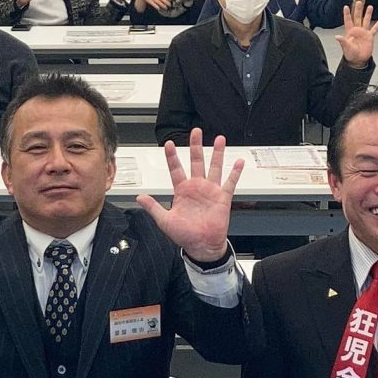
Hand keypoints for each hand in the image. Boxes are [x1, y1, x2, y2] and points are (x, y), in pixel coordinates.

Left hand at [136, 132, 241, 264]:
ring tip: (220, 139)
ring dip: (217, 153)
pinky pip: (230, 182)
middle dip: (196, 146)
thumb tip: (139, 197)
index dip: (172, 157)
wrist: (202, 246)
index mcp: (182, 191)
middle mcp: (197, 187)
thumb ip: (153, 207)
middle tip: (196, 132)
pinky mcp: (222, 198)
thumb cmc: (184, 235)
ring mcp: (210, 191)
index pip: (176, 169)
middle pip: (196, 161)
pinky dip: (235, 172)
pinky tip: (239, 161)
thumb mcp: (165, 220)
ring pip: (214, 167)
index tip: (169, 144)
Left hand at [335, 0, 377, 66]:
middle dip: (358, 10)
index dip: (346, 14)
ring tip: (370, 7)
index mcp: (350, 32)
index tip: (346, 6)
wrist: (358, 60)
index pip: (348, 20)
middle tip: (359, 2)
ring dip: (368, 14)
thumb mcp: (346, 47)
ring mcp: (364, 33)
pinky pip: (374, 29)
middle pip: (357, 18)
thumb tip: (337, 37)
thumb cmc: (350, 54)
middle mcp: (357, 30)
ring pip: (366, 21)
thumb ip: (343, 41)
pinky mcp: (370, 37)